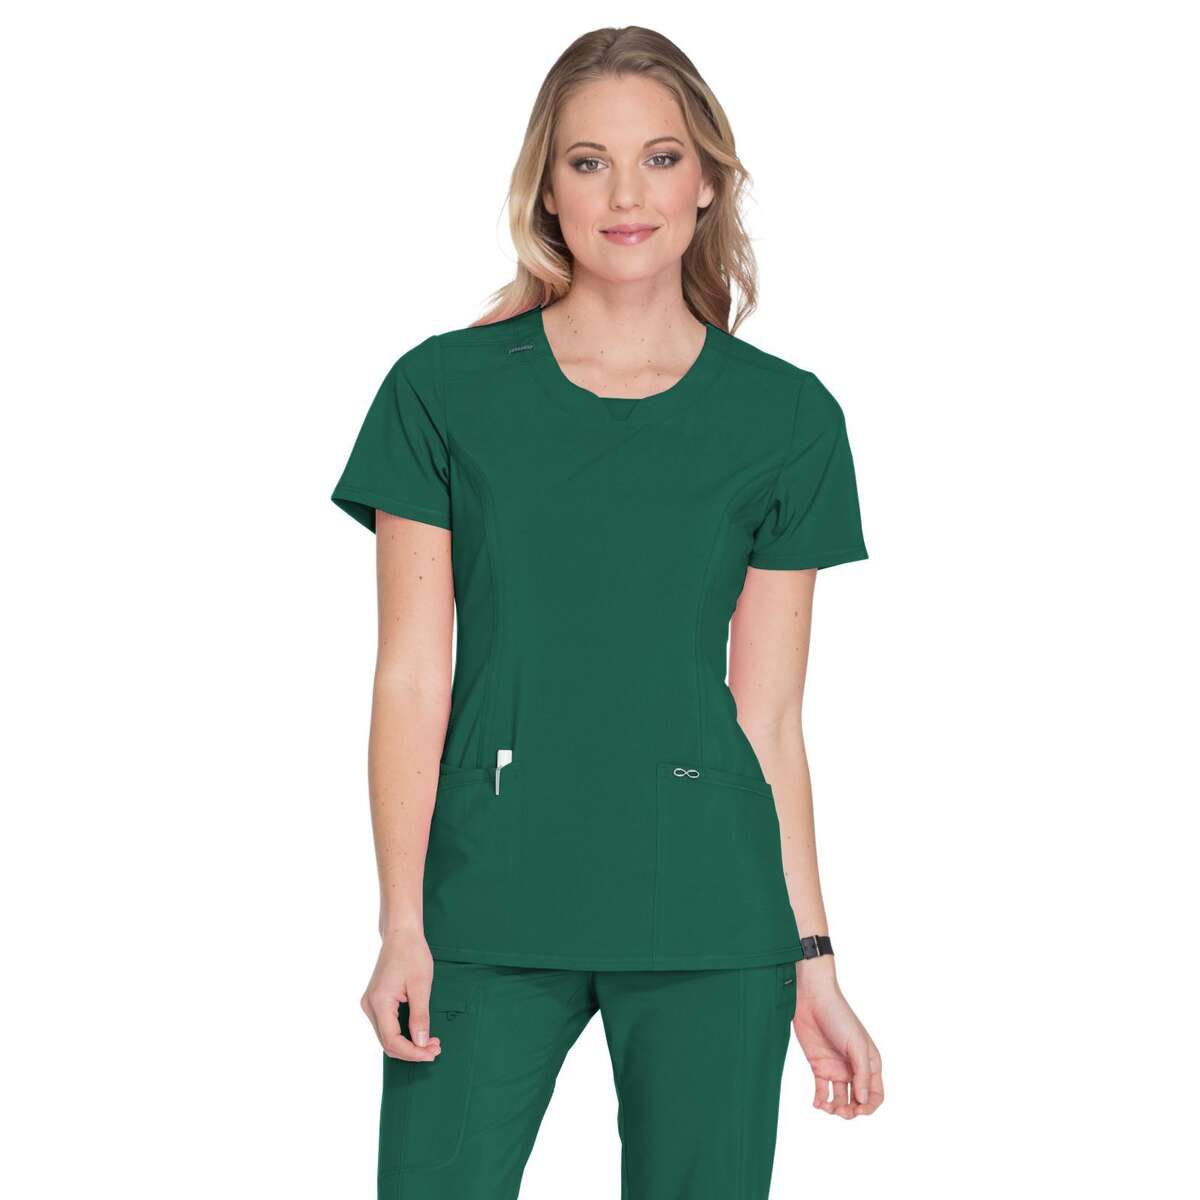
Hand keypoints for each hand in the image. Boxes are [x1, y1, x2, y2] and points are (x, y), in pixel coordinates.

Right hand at [360, 927, 442, 1061]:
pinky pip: (387, 1026)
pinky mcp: (375, 1001)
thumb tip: (421, 1044)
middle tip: (435, 1049)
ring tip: (430, 1043)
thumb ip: (420, 1017)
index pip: (392, 1040)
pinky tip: (419, 1032)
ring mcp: (370, 1004)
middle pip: (387, 1042)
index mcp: (379, 1002)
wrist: (401, 934)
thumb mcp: (421, 986)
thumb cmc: (412, 954)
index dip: (412, 1052)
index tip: (432, 1053)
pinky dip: (402, 1033)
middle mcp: (369, 1006)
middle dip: (412, 1050)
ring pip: (387, 1036)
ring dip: (408, 1043)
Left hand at [790, 969, 883, 1117]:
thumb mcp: (856, 1044)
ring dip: (835, 1109)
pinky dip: (820, 1100)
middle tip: (840, 1111)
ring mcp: (836, 1068)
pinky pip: (822, 1090)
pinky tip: (817, 1103)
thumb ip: (861, 1073)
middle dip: (851, 1111)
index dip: (869, 1106)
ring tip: (827, 1107)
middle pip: (858, 1101)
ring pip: (840, 1099)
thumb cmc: (839, 1016)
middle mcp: (854, 1069)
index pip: (875, 1094)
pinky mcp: (819, 1066)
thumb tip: (863, 1101)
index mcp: (869, 1063)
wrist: (812, 999)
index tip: (859, 1109)